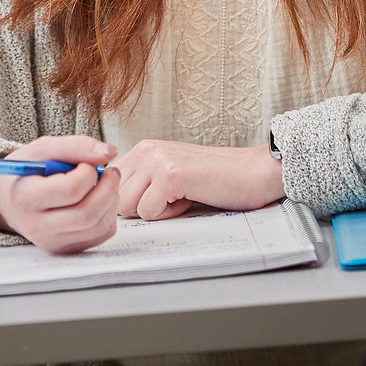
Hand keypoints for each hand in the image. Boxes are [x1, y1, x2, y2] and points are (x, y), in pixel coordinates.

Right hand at [0, 135, 118, 253]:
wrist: (10, 199)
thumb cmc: (28, 172)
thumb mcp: (43, 150)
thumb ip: (75, 146)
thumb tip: (110, 152)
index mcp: (26, 197)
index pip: (70, 190)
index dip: (88, 172)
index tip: (86, 164)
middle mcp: (37, 226)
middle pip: (87, 214)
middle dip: (108, 189)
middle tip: (110, 172)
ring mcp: (51, 241)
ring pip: (97, 227)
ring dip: (111, 201)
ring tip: (107, 184)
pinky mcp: (65, 249)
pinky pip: (100, 236)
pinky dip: (109, 216)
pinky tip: (101, 200)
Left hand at [112, 139, 283, 220]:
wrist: (255, 172)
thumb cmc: (216, 181)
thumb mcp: (171, 176)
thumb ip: (143, 185)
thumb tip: (112, 208)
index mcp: (143, 149)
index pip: (110, 185)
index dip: (131, 203)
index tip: (158, 201)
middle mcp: (146, 150)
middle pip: (115, 199)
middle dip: (141, 209)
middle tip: (173, 200)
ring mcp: (156, 160)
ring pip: (127, 206)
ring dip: (155, 212)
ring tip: (182, 197)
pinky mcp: (170, 175)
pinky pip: (148, 212)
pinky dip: (170, 215)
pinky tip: (190, 198)